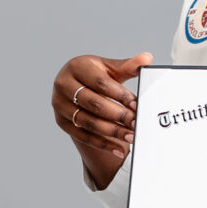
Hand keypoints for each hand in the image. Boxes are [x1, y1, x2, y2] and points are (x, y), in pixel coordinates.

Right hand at [53, 52, 149, 189]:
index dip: (119, 95)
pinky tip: (119, 149)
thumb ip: (128, 65)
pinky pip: (83, 136)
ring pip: (88, 122)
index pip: (100, 83)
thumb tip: (147, 58)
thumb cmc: (95, 75)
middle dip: (117, 115)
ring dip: (112, 131)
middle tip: (136, 123)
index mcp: (77, 66)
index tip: (136, 105)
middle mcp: (63, 84)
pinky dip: (102, 144)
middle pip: (93, 103)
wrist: (75, 86)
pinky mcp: (61, 121)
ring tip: (131, 136)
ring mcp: (59, 104)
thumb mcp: (110, 69)